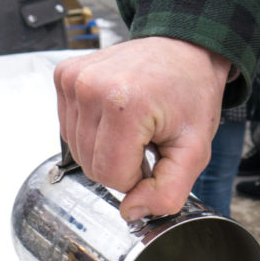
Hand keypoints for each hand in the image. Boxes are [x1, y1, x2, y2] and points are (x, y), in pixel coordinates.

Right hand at [54, 37, 230, 220]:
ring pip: (77, 150)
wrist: (184, 48)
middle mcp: (90, 87)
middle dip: (122, 165)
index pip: (110, 175)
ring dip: (107, 149)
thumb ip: (169, 191)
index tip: (155, 156)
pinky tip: (119, 115)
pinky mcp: (64, 75)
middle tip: (148, 141)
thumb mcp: (195, 150)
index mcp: (124, 104)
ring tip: (135, 127)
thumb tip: (130, 212)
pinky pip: (70, 127)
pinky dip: (94, 131)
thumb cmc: (192, 94)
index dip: (136, 178)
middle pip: (91, 165)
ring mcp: (73, 78)